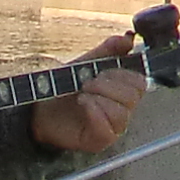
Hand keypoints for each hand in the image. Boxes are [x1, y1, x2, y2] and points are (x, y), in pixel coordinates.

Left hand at [30, 35, 148, 154]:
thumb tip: (129, 38)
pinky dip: (95, 112)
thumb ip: (109, 49)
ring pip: (122, 114)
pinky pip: (108, 130)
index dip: (124, 74)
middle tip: (87, 83)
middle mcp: (122, 110)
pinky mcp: (99, 141)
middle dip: (108, 85)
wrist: (40, 104)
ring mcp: (112, 127)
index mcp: (123, 91)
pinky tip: (83, 104)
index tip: (101, 71)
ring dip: (100, 98)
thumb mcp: (87, 62)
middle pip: (133, 97)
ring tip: (82, 95)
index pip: (140, 83)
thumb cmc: (65, 86)